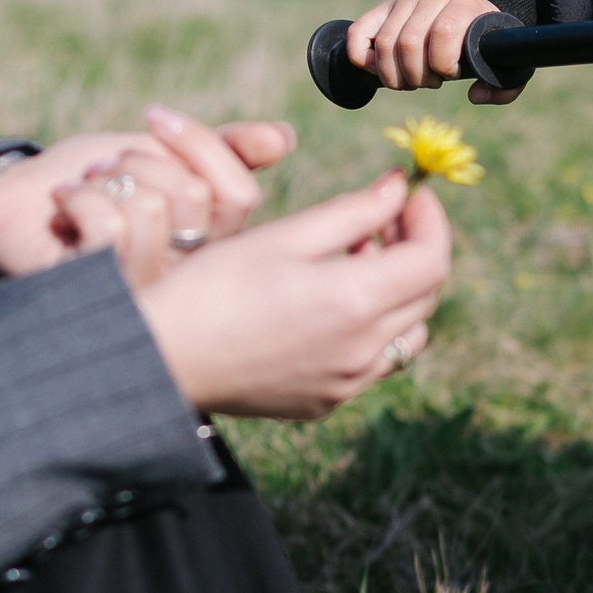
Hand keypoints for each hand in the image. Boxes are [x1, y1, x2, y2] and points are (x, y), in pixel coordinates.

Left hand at [0, 108, 295, 283]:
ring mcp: (141, 293)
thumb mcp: (162, 155)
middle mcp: (182, 280)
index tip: (155, 116)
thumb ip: (222, 152)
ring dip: (107, 179)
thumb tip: (283, 138)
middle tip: (108, 170)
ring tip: (84, 190)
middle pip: (194, 197)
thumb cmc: (96, 180)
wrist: (20, 198)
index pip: (239, 195)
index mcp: (208, 249)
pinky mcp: (94, 294)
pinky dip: (80, 197)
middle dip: (140, 159)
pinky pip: (109, 227)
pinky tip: (64, 208)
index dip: (200, 145)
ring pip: (152, 209)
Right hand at [136, 172, 449, 418]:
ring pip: (408, 333)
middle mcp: (362, 351)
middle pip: (426, 295)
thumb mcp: (282, 236)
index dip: (429, 220)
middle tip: (379, 220)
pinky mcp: (325, 403)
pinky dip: (371, 329)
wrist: (159, 359)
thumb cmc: (212, 287)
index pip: (432, 259)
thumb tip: (398, 189)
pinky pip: (374, 363)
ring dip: (395, 292)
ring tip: (350, 262)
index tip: (408, 194)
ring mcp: (346, 384)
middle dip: (413, 249)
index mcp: (354, 302)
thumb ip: (352, 212)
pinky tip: (326, 307)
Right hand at [345, 0, 525, 103]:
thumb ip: (504, 87)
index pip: (444, 32)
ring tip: (409, 79)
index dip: (442, 63)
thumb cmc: (483, 43)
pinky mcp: (383, 7)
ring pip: (384, 43)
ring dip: (393, 75)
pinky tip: (378, 69)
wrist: (466, 8)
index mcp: (464, 3)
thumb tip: (475, 96)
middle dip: (415, 76)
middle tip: (427, 82)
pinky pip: (358, 32)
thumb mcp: (504, 62)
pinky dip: (362, 58)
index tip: (448, 74)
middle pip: (408, 43)